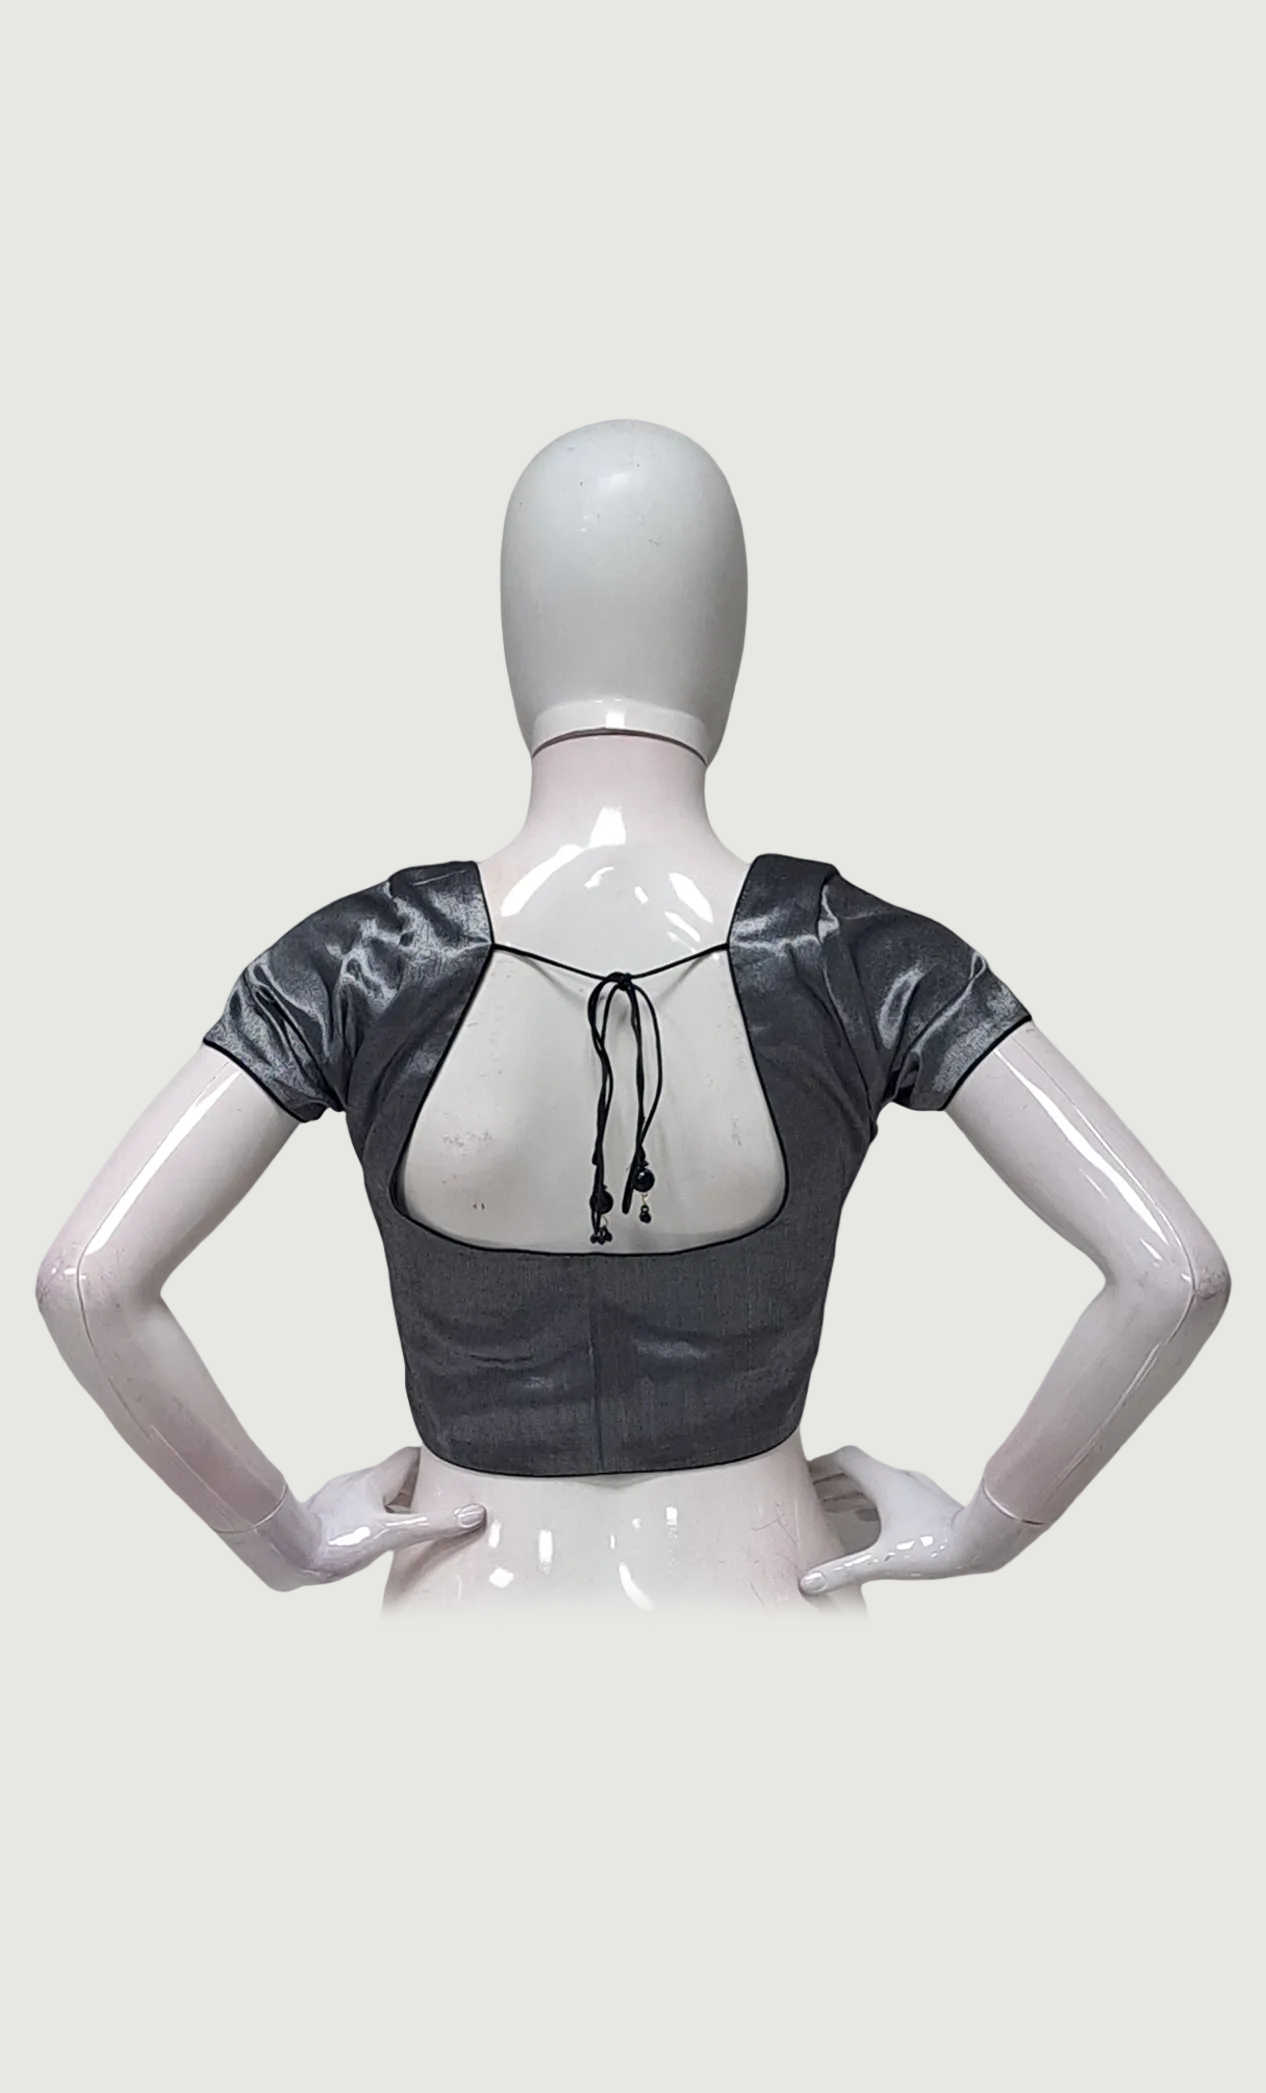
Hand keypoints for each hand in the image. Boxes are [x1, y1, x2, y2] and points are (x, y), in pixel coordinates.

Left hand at [221, 1447, 486, 1591]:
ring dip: (397, 1502)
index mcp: (376, 1480)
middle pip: (397, 1475)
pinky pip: (361, 1507)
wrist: (285, 1553)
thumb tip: (473, 1514)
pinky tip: (378, 1535)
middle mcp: (358, 1482)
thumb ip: (432, 1525)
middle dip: (420, 1485)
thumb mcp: (392, 1535)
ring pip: (377, 1492)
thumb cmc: (335, 1543)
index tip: (452, 1468)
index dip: (434, 1461)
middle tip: (442, 1499)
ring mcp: (341, 1497)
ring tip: (416, 1519)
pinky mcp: (329, 1513)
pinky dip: (377, 1515)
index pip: (411, 1457)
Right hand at [802, 1444, 1040, 1595]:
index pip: (844, 1459)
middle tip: (807, 1494)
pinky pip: (889, 1494)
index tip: (801, 1475)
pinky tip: (866, 1516)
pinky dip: (869, 1501)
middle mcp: (898, 1479)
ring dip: (849, 1491)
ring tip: (829, 1505)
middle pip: (856, 1470)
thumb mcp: (882, 1562)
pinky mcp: (926, 1502)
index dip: (819, 1466)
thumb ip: (843, 1571)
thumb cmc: (935, 1548)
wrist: (982, 1542)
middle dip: (829, 1481)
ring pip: (873, 1482)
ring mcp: (914, 1489)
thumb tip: (808, 1583)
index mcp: (883, 1482)